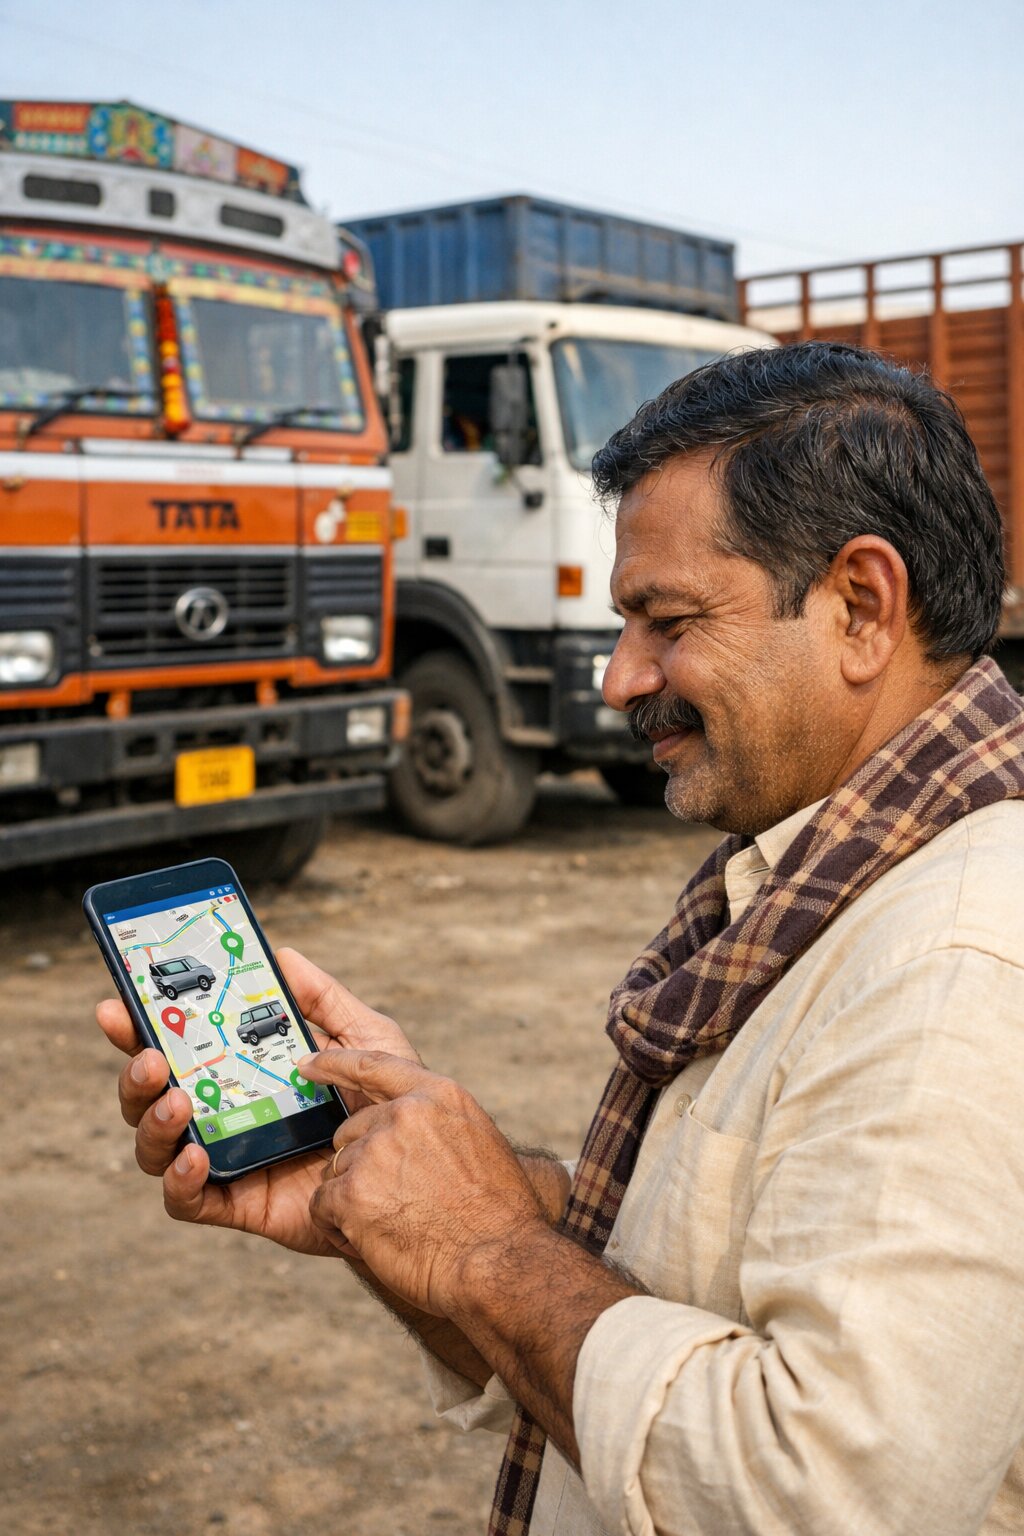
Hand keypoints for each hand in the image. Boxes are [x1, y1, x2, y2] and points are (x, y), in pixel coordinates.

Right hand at [95, 948, 420, 1256]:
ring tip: (176, 1101)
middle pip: (152, 1095)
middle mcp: (223, 1112)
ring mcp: (227, 1158)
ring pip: (156, 1147)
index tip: (118, 1004)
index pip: (179, 1046)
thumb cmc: (389, 1107)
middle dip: (135, 1073)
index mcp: (242, 1069)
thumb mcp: (366, 1039)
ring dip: (152, 1122)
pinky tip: (195, 1157)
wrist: (417, 1177)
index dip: (141, 1026)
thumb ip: (325, 1000)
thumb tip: (282, 955)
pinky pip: (188, 1201)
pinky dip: (179, 1181)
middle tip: (150, 1054)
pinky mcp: (238, 1203)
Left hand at [303, 1049, 547, 1315]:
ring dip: (353, 1201)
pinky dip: (339, 1227)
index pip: (374, 1066)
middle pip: (350, 1133)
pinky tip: (372, 1241)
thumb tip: (400, 1131)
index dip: (335, 1063)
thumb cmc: (497, 1214)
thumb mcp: (478, 1142)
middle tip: (396, 1203)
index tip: (309, 1064)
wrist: (498, 1261)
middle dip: (361, 1166)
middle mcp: (403, 1114)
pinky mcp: (351, 1193)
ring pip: (337, 1172)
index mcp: (437, 1096)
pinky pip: (323, 1205)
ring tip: (395, 1227)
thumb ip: (434, 1126)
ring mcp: (374, 1152)